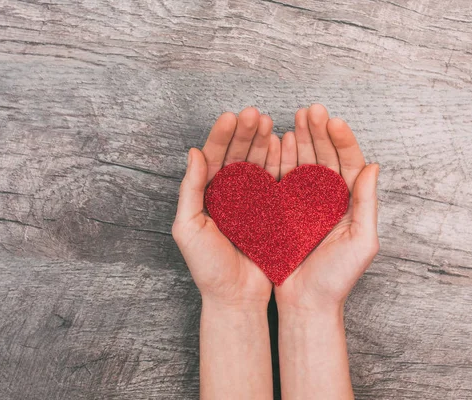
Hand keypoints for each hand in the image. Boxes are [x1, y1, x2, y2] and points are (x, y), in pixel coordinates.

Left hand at [172, 107, 280, 309]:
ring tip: (268, 122)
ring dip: (261, 142)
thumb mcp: (189, 228)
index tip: (231, 116)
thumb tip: (192, 152)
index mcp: (206, 196)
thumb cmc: (208, 267)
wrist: (237, 297)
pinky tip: (282, 143)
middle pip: (236, 155)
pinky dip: (278, 161)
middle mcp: (228, 194)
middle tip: (253, 114)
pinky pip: (274, 181)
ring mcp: (251, 201)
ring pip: (256, 164)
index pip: (212, 158)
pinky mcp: (271, 210)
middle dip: (244, 133)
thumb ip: (190, 190)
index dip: (221, 136)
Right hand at [275, 104, 379, 312]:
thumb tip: (374, 165)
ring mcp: (304, 203)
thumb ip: (367, 203)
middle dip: (319, 132)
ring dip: (301, 139)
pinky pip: (283, 179)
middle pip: (325, 157)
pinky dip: (281, 159)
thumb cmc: (337, 279)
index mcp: (350, 204)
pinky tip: (279, 140)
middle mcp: (328, 199)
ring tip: (296, 116)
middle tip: (312, 110)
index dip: (342, 141)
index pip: (349, 163)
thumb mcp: (362, 241)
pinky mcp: (283, 210)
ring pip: (304, 163)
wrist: (306, 303)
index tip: (333, 121)